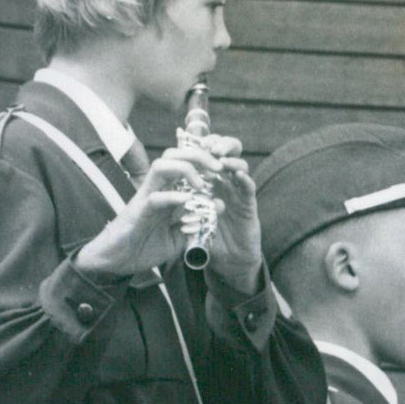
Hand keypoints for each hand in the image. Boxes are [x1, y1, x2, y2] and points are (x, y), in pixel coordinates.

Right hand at [75, 143, 230, 279]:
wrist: (117, 261)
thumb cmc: (146, 246)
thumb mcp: (178, 236)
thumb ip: (196, 222)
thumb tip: (217, 207)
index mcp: (167, 191)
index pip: (184, 163)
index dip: (204, 160)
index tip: (224, 169)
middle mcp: (156, 188)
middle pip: (174, 155)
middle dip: (198, 156)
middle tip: (218, 169)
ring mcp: (145, 197)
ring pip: (161, 166)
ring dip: (185, 169)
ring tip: (202, 185)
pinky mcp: (137, 211)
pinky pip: (155, 197)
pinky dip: (172, 197)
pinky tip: (187, 201)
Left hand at [182, 131, 262, 296]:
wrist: (226, 262)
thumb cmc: (205, 238)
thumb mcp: (186, 217)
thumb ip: (177, 203)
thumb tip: (155, 190)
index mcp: (209, 181)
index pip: (208, 154)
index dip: (204, 143)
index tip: (194, 141)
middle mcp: (225, 182)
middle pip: (227, 152)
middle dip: (220, 144)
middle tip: (212, 147)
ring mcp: (238, 192)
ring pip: (240, 165)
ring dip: (231, 159)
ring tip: (221, 160)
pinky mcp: (249, 206)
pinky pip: (249, 188)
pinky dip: (245, 180)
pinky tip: (238, 175)